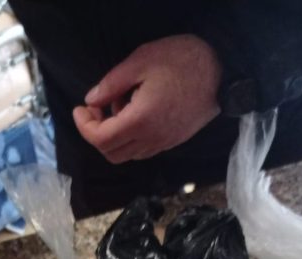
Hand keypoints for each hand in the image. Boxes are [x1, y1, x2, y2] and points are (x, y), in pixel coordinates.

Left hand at [73, 36, 221, 163]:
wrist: (221, 69)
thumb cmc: (183, 60)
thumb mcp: (141, 61)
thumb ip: (111, 84)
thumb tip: (92, 100)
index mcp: (140, 121)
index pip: (101, 139)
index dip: (84, 127)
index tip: (79, 109)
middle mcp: (151, 139)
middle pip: (111, 154)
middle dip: (96, 134)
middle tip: (94, 110)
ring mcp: (163, 143)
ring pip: (127, 155)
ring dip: (114, 136)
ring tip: (118, 106)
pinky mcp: (172, 141)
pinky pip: (143, 150)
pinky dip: (130, 137)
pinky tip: (135, 112)